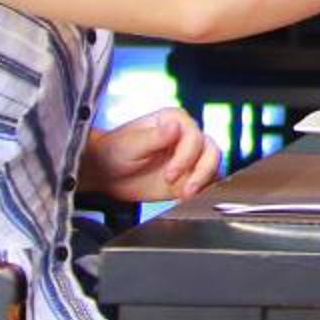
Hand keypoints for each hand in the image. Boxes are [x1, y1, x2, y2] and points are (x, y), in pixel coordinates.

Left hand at [80, 106, 220, 202]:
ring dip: (204, 181)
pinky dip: (204, 190)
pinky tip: (189, 198)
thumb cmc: (113, 152)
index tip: (169, 174)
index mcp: (174, 120)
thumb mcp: (129, 145)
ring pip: (214, 165)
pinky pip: (207, 182)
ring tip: (187, 195)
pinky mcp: (188, 176)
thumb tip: (175, 126)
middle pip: (211, 150)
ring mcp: (189, 157)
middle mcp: (186, 136)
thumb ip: (154, 137)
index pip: (195, 136)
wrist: (105, 174)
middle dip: (200, 171)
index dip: (186, 157)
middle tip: (183, 189)